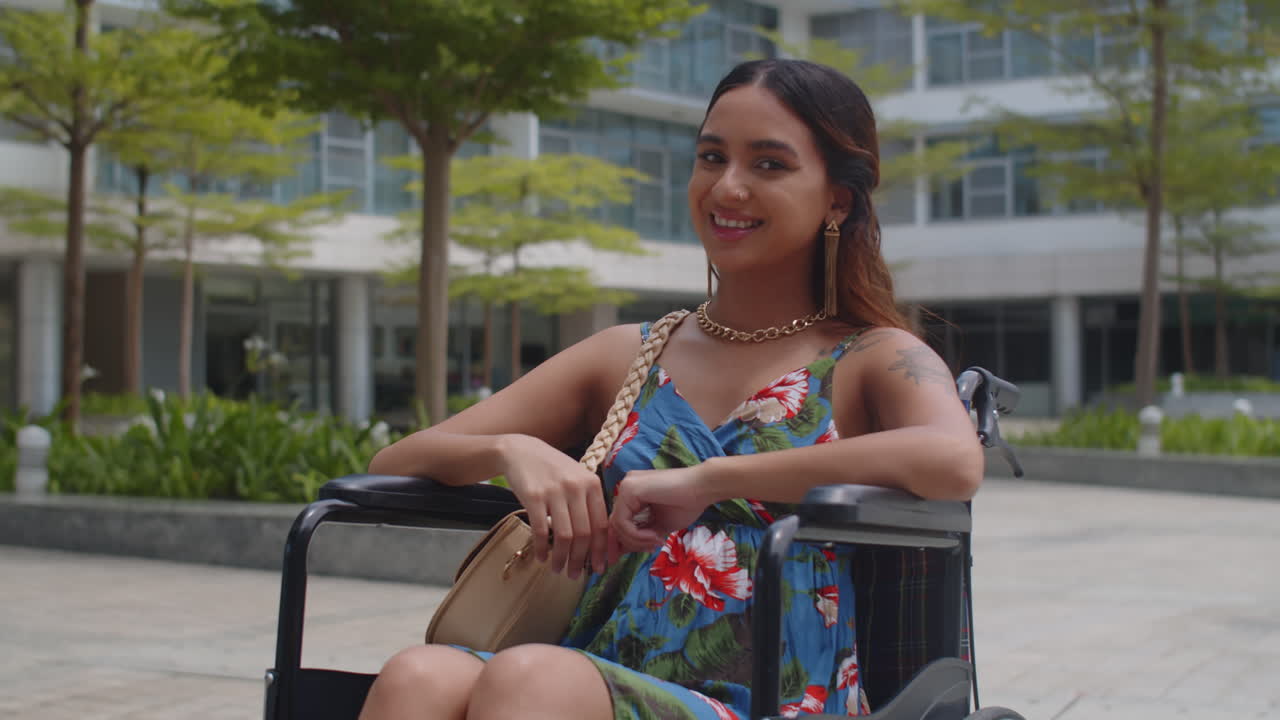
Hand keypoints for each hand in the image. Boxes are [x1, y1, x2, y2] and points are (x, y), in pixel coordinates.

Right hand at [497, 434, 608, 578]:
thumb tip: (599, 542)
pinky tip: (541, 557)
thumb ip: (589, 503)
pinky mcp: (533, 496)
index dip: (601, 550)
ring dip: (561, 558)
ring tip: (558, 569)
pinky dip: (542, 548)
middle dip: (580, 559)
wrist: (521, 451)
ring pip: (564, 536)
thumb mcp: (577, 478)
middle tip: (575, 574)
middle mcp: (576, 487)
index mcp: (592, 484)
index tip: (598, 568)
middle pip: (584, 534)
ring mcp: (555, 491)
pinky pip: (540, 530)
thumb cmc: (553, 469)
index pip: (602, 525)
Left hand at [608, 465, 714, 563]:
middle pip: (614, 524)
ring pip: (616, 525)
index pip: (618, 521)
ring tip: (655, 542)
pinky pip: (622, 521)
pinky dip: (636, 535)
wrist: (703, 488)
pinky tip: (654, 535)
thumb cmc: (686, 504)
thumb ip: (641, 534)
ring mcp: (626, 486)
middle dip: (629, 543)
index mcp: (632, 493)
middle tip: (649, 549)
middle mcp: (626, 487)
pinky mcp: (629, 489)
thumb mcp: (658, 525)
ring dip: (636, 541)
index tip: (628, 556)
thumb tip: (621, 550)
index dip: (621, 542)